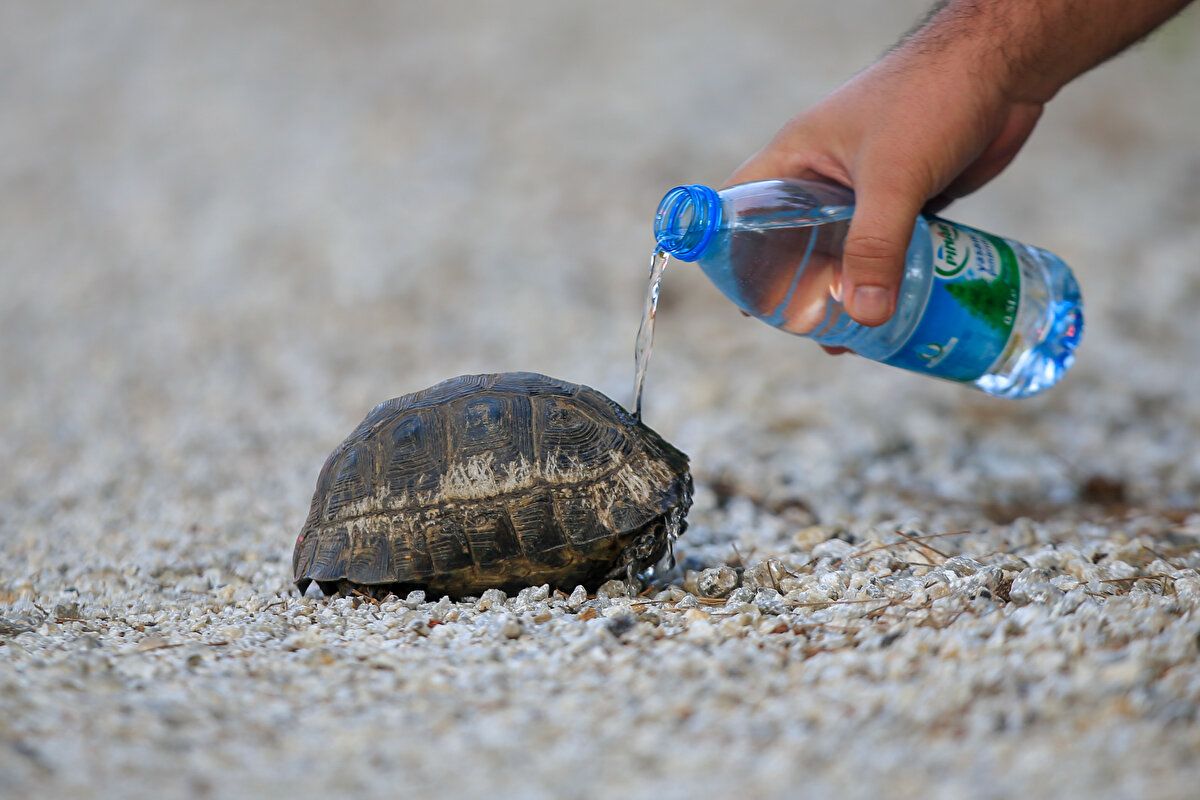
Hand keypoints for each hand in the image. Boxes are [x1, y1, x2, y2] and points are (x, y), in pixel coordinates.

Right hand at [726, 48, 1042, 326]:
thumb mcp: (894, 178)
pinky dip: (890, 278)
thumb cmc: (932, 98)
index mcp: (799, 157)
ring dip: (850, 291)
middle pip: (797, 242)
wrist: (1004, 67)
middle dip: (802, 288)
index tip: (747, 302)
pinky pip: (889, 249)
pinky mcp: (910, 199)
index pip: (744, 208)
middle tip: (810, 332)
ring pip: (846, 251)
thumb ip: (876, 247)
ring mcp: (869, 188)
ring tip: (852, 340)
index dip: (736, 253)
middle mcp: (826, 174)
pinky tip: (896, 313)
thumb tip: (864, 317)